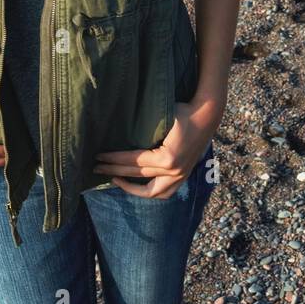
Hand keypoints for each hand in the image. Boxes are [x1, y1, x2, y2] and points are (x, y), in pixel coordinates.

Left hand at [92, 96, 219, 198]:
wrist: (208, 115)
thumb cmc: (183, 111)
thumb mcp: (161, 117)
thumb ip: (143, 129)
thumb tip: (117, 133)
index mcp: (166, 158)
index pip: (133, 161)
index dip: (113, 159)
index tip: (98, 156)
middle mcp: (173, 171)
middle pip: (137, 174)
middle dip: (113, 170)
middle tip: (96, 167)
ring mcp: (180, 175)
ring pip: (152, 191)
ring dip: (131, 188)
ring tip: (115, 180)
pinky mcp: (184, 175)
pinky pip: (165, 192)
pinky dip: (151, 192)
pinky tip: (138, 186)